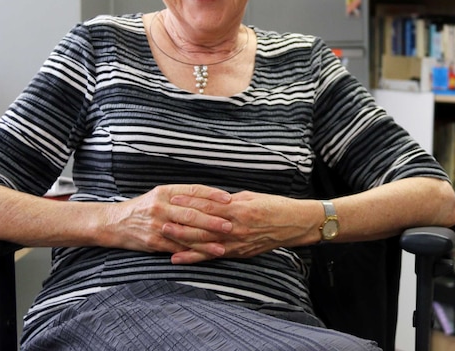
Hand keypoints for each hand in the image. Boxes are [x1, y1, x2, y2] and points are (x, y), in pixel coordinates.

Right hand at [104, 184, 232, 262]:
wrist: (114, 223)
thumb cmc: (144, 208)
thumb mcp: (160, 195)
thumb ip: (182, 196)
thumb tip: (211, 198)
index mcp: (166, 191)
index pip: (193, 191)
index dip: (213, 194)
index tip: (229, 198)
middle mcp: (161, 206)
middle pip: (192, 213)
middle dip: (213, 220)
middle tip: (230, 225)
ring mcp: (156, 224)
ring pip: (186, 233)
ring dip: (206, 241)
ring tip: (223, 246)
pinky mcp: (153, 241)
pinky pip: (176, 247)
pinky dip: (191, 252)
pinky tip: (204, 256)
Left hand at [166, 190, 315, 263]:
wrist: (295, 224)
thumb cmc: (275, 206)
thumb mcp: (251, 196)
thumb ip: (229, 201)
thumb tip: (209, 200)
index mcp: (239, 208)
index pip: (208, 205)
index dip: (189, 202)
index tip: (172, 199)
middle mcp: (236, 227)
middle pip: (203, 226)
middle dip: (180, 223)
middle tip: (160, 220)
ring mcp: (237, 242)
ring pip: (205, 242)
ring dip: (183, 241)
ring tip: (164, 237)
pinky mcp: (239, 253)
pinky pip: (213, 255)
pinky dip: (195, 258)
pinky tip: (179, 258)